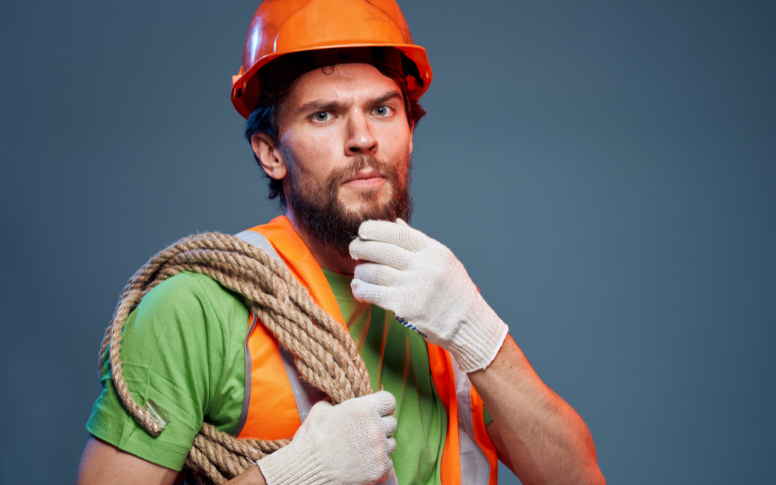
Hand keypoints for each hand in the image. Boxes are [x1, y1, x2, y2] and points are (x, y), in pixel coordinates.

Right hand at [258, 391, 396, 484]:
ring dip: (380, 445)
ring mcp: (380, 449)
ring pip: (391, 443)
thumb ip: (336, 403)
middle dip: (380, 426)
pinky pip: (389, 464)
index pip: (389, 401)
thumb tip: (338, 402)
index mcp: (364, 409)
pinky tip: (364, 464)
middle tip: (366, 433)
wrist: (307, 470)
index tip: (378, 411)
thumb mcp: (320, 411)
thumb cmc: (312, 440)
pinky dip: (379, 464)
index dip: (383, 405)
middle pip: (392, 422)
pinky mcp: (381, 469)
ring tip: (363, 450)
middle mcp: (376, 427)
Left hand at [349, 220, 507, 371]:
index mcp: (434, 251)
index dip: (374, 229)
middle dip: (361, 247)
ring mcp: (414, 287)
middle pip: (382, 250)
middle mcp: (424, 266)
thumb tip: (396, 223)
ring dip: (361, 271)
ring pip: (375, 272)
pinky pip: (374, 294)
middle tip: (353, 248)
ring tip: (359, 272)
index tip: (363, 230)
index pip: (397, 232)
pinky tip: (358, 288)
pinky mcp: (405, 307)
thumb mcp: (443, 260)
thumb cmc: (454, 290)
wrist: (468, 324)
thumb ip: (418, 242)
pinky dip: (362, 289)